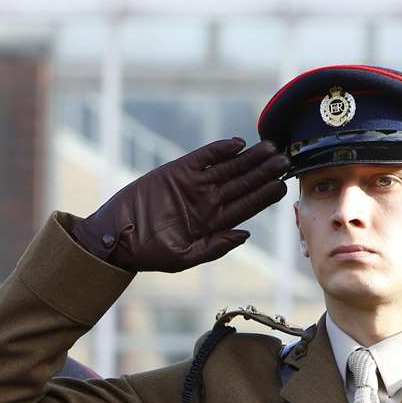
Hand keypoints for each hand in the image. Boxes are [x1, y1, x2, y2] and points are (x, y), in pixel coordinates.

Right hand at [71, 137, 288, 271]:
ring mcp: (194, 185)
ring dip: (249, 158)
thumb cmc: (147, 253)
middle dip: (263, 172)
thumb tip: (244, 234)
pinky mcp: (178, 171)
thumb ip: (215, 247)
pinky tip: (237, 144)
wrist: (116, 236)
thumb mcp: (183, 257)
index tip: (282, 186)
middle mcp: (208, 202)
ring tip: (269, 148)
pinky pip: (203, 157)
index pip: (246, 206)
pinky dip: (219, 150)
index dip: (264, 196)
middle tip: (284, 160)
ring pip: (229, 167)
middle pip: (243, 183)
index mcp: (213, 223)